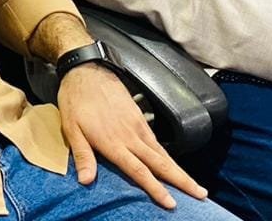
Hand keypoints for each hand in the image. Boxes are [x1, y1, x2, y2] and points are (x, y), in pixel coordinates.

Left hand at [57, 64, 206, 210]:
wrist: (86, 70)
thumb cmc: (75, 99)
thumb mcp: (71, 128)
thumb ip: (82, 155)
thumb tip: (86, 181)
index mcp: (113, 142)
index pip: (139, 170)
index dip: (155, 188)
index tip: (171, 203)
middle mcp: (130, 135)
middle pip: (160, 163)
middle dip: (181, 181)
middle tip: (200, 194)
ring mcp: (137, 125)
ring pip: (162, 152)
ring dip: (179, 170)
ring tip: (194, 184)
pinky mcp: (139, 116)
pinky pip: (157, 140)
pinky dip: (168, 155)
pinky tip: (172, 163)